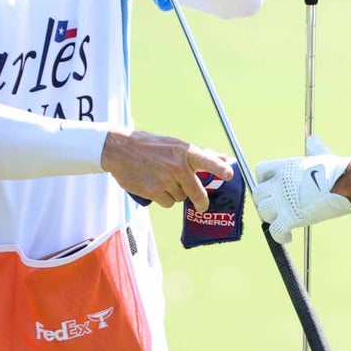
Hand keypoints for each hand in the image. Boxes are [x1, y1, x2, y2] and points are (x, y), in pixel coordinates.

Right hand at [100, 129, 231, 211]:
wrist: (120, 150)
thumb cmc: (150, 146)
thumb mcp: (175, 145)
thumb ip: (199, 155)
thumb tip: (223, 159)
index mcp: (184, 151)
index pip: (206, 160)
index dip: (218, 168)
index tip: (229, 174)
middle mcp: (177, 166)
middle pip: (196, 191)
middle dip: (201, 201)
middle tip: (202, 205)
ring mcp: (165, 180)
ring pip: (180, 197)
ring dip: (175, 193)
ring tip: (163, 180)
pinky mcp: (153, 191)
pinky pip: (167, 203)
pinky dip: (163, 199)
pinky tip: (155, 187)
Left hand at [254, 134, 350, 244]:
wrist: (345, 183)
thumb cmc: (336, 169)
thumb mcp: (320, 154)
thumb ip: (313, 149)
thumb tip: (313, 140)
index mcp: (284, 167)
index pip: (261, 171)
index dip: (264, 180)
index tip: (272, 186)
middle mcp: (279, 183)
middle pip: (258, 194)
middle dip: (265, 201)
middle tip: (276, 207)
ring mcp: (282, 201)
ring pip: (264, 212)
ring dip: (271, 218)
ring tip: (282, 220)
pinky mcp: (290, 218)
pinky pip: (275, 230)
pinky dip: (280, 235)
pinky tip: (288, 236)